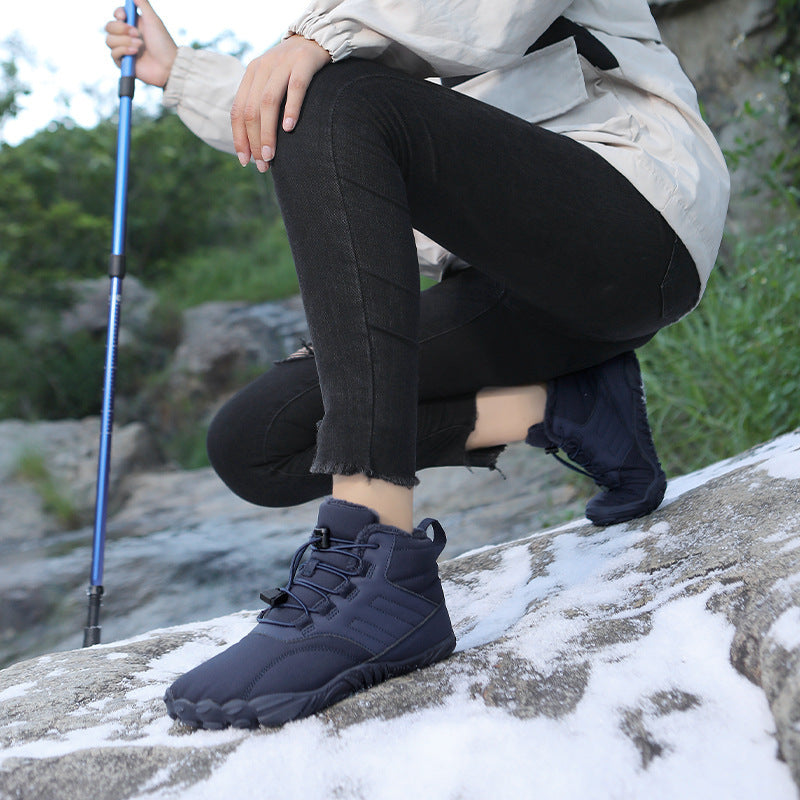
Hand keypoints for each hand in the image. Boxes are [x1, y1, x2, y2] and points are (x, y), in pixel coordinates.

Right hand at [105, 0, 176, 87]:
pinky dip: (124, 51)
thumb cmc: (163, 43)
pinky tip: (135, 53)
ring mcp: (124, 50)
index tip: (124, 16)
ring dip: (125, 41)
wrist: (168, 65)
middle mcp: (127, 36)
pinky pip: (113, 53)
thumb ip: (143, 4)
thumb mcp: (153, 20)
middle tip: (137, 33)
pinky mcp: (123, 63)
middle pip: (109, 26)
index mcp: (133, 25)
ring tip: (140, 45)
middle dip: (121, 28)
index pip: (117, 15)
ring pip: (109, 40)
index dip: (118, 14)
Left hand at [231, 35, 330, 171]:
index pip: (238, 110)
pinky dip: (291, 109)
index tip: (244, 160)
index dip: (239, 137)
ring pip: (268, 102)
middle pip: (251, 110)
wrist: (318, 37)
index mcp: (251, 74)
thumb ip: (263, 103)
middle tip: (263, 164)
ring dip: (268, 133)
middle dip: (255, 141)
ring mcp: (282, 63)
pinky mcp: (303, 62)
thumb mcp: (273, 82)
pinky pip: (295, 88)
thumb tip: (258, 142)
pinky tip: (289, 129)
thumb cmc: (296, 69)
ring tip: (271, 156)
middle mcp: (263, 67)